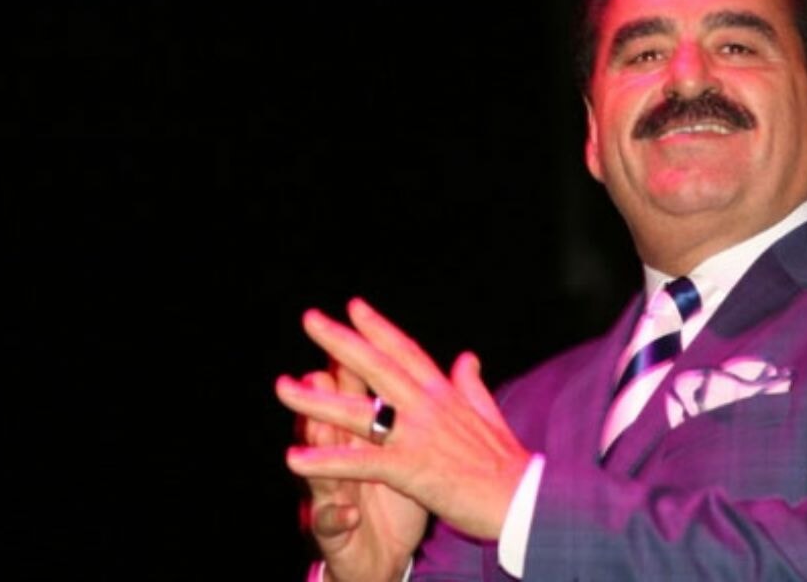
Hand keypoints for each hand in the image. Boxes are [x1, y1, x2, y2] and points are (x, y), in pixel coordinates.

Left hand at [276, 297, 531, 540]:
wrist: (524, 499)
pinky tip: (296, 459)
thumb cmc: (509, 462)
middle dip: (340, 341)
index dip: (378, 328)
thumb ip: (472, 385)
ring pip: (359, 411)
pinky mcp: (411, 468)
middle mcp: (428, 406)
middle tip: (309, 319)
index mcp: (444, 393)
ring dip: (317, 400)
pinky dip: (328, 460)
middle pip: (376, 366)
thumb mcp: (490, 414)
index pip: (406, 351)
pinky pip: (361, 461)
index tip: (353, 306)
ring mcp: (418, 435)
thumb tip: (468, 357)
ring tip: (283, 388)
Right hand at [288, 366, 426, 581]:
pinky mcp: (334, 529)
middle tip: (316, 372)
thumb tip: (412, 366)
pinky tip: (346, 510)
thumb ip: (406, 409)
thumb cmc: (392, 500)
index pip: (357, 394)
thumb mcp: (404, 452)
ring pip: (321, 468)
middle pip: (331, 423)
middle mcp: (342, 460)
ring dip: (319, 450)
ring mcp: (333, 494)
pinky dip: (337, 515)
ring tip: (317, 430)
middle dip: (322, 396)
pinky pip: (330, 521)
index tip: (354, 327)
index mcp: (364, 438)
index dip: (355, 363)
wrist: (382, 558)